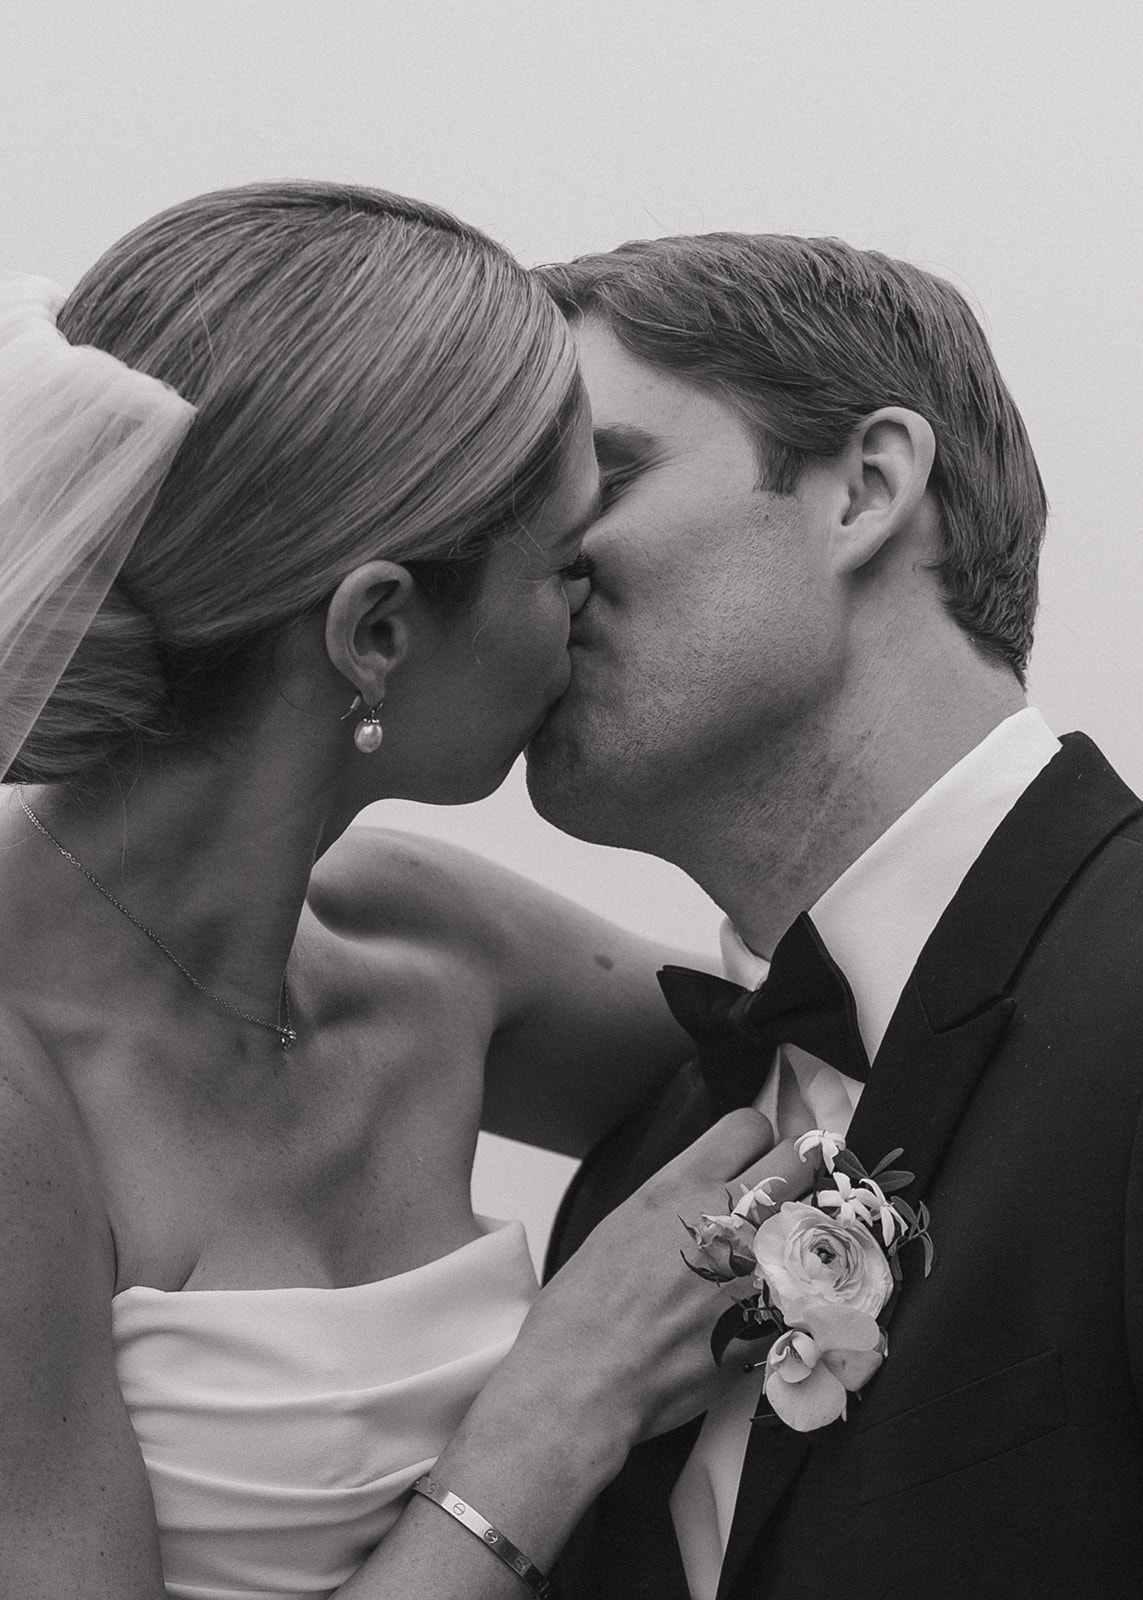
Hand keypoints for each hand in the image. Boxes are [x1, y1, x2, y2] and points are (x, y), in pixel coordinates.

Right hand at [503, 1112, 819, 1456]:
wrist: (587, 1380)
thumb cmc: (586, 1311)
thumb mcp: (624, 1224)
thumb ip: (678, 1200)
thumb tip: (705, 1196)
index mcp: (681, 1186)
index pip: (749, 1125)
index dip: (753, 1142)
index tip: (750, 1159)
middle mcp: (726, 1216)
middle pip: (796, 1161)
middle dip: (789, 1176)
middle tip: (774, 1201)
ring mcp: (758, 1266)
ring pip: (813, 1220)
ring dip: (801, 1232)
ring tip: (779, 1254)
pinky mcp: (776, 1317)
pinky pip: (812, 1284)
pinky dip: (802, 1290)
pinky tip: (778, 1303)